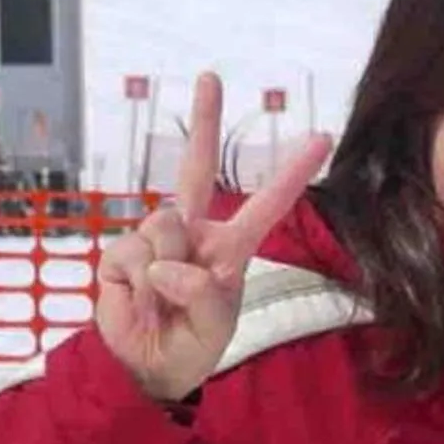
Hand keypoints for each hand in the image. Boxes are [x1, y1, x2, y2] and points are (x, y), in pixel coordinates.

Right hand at [96, 72, 333, 403]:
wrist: (146, 367)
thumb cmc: (191, 344)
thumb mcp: (212, 326)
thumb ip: (202, 295)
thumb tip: (170, 265)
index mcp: (229, 247)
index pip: (265, 205)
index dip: (291, 172)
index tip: (321, 136)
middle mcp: (194, 232)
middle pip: (198, 168)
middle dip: (207, 121)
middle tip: (211, 76)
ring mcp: (155, 238)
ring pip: (164, 225)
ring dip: (163, 272)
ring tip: (161, 303)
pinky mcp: (122, 253)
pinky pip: (133, 255)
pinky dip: (137, 286)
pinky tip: (138, 301)